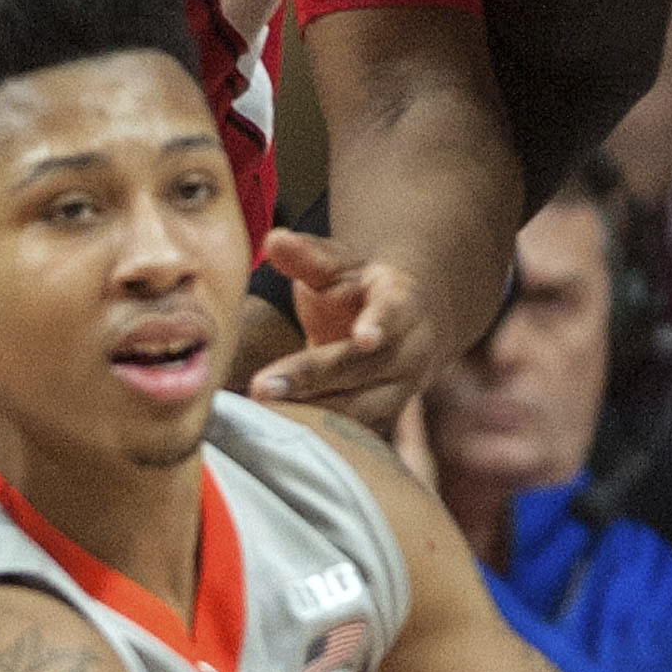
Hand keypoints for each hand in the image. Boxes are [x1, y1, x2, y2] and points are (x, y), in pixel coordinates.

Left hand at [244, 229, 440, 426]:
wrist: (402, 329)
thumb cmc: (361, 290)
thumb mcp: (340, 264)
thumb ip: (308, 255)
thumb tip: (274, 239)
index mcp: (403, 303)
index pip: (394, 312)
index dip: (380, 323)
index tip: (364, 338)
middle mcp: (410, 351)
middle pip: (362, 368)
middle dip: (312, 379)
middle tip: (262, 387)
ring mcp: (401, 390)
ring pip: (358, 408)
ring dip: (309, 412)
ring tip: (262, 408)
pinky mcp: (385, 421)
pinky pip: (351, 432)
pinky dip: (315, 432)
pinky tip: (275, 432)